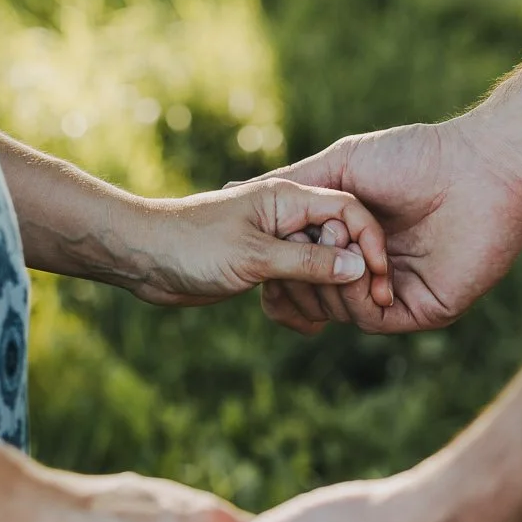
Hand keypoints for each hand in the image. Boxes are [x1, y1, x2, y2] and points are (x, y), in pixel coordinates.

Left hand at [117, 180, 394, 309]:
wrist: (142, 256)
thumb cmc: (192, 245)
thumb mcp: (255, 257)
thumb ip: (308, 261)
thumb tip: (358, 267)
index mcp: (288, 199)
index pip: (350, 211)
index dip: (369, 243)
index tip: (379, 279)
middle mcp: (285, 216)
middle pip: (339, 240)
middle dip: (348, 274)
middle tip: (357, 309)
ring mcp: (273, 240)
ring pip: (318, 266)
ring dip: (323, 293)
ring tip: (319, 319)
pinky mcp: (260, 264)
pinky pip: (295, 282)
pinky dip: (299, 302)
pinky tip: (297, 322)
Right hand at [258, 118, 521, 334]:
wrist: (480, 168)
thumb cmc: (415, 157)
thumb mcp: (338, 168)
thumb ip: (290, 187)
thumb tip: (230, 191)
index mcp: (352, 241)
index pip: (301, 270)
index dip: (277, 266)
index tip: (259, 251)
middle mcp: (370, 270)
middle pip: (313, 296)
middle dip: (297, 275)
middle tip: (305, 245)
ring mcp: (396, 292)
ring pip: (338, 311)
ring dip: (328, 282)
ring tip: (340, 244)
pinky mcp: (423, 309)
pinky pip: (372, 320)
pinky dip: (357, 298)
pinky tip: (364, 267)